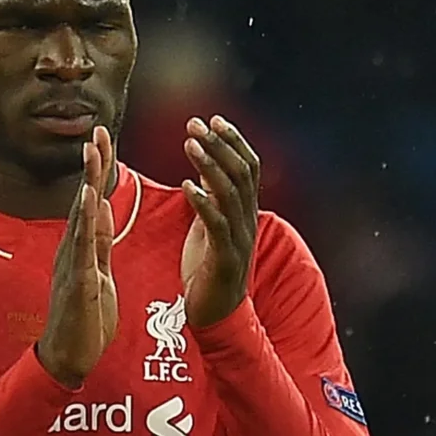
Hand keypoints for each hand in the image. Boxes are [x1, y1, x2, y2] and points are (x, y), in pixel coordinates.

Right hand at [37, 125, 117, 387]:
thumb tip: (102, 212)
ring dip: (87, 183)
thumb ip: (99, 244)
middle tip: (98, 130)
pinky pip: (82, 249)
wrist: (69, 358)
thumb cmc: (85, 320)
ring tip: (93, 153)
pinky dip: (85, 224)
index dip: (98, 170)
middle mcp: (73, 250)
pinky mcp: (76, 283)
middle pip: (84, 199)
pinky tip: (89, 201)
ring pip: (80, 217)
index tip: (104, 139)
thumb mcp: (98, 275)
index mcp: (83, 248)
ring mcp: (72, 264)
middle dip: (92, 165)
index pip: (92, 201)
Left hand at [180, 115, 260, 327]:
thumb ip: (213, 200)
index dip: (233, 141)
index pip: (248, 167)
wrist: (215, 316)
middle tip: (195, 124)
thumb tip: (206, 170)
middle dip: (219, 145)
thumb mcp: (210, 228)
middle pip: (242, 173)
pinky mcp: (224, 259)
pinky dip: (203, 203)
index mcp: (245, 212)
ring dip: (210, 166)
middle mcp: (247, 222)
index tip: (212, 119)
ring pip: (231, 194)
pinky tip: (187, 187)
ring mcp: (238, 240)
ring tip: (190, 144)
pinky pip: (217, 226)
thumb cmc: (208, 270)